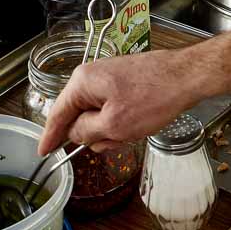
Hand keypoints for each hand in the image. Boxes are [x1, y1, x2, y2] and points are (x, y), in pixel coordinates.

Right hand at [38, 49, 205, 154]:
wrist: (187, 76)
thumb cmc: (153, 97)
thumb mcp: (114, 125)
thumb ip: (87, 132)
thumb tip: (74, 134)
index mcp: (82, 83)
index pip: (57, 114)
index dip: (50, 137)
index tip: (43, 152)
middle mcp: (91, 77)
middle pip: (79, 116)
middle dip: (95, 135)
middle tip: (115, 142)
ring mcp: (110, 79)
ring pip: (99, 116)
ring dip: (113, 131)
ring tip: (134, 131)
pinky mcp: (125, 84)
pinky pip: (114, 110)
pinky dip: (124, 123)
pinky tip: (141, 125)